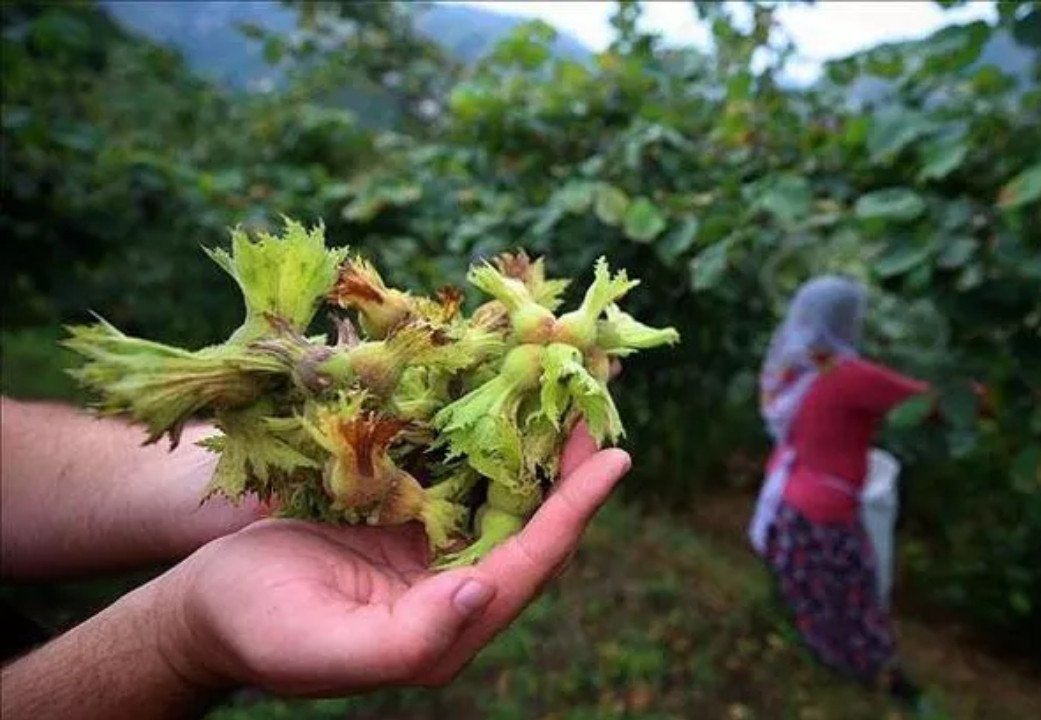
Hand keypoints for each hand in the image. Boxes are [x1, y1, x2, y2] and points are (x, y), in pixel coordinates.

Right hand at [152, 424, 628, 696]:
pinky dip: (486, 431)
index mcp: (448, 628)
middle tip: (599, 392)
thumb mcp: (322, 647)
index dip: (573, 512)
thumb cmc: (255, 630)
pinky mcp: (409, 516)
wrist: (204, 607)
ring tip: (570, 379)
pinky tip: (503, 388)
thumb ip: (409, 639)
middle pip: (532, 521)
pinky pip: (462, 470)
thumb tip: (483, 596)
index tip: (615, 460)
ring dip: (536, 436)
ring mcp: (435, 550)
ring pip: (503, 490)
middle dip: (569, 460)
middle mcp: (456, 588)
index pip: (528, 565)